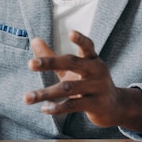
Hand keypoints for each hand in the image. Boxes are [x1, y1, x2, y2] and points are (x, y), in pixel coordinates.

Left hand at [23, 30, 141, 134]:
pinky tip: (44, 108)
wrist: (114, 106)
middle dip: (50, 63)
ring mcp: (98, 87)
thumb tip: (34, 39)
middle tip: (30, 64)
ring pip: (68, 88)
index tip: (71, 32)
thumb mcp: (73, 70)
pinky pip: (73, 105)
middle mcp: (97, 71)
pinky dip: (57, 107)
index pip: (87, 46)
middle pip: (73, 63)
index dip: (80, 39)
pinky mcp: (96, 104)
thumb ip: (53, 56)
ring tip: (27, 98)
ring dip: (46, 93)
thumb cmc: (88, 83)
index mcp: (92, 59)